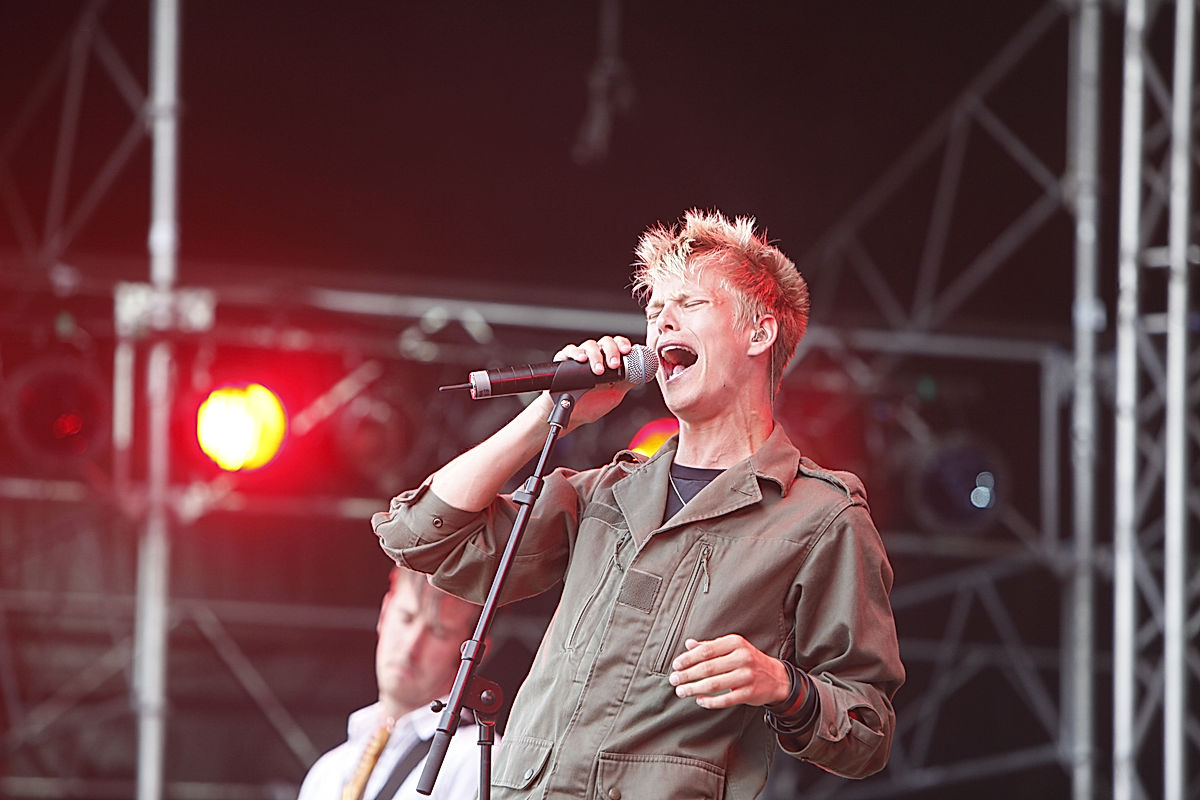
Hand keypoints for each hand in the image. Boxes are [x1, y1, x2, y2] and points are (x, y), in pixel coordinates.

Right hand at [552, 335, 636, 427]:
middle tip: (614, 365)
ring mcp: (580, 357)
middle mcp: (596, 355)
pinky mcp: (564, 361)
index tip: (628, 351)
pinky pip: (570, 351)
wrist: (573, 415)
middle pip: (605, 343)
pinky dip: (576, 353)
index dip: (623, 344)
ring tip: (598, 370)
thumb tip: (645, 373)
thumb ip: (628, 382)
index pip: (618, 345)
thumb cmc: (592, 403)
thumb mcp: (615, 393)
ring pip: (590, 346)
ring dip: (596, 356)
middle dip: (612, 351)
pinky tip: (582, 359)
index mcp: (609, 360)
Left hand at [668, 634, 791, 709]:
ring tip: (681, 691)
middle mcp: (742, 658)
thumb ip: (710, 646)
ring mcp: (747, 676)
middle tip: (674, 680)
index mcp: (735, 643)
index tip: (676, 665)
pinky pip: (725, 699)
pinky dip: (710, 701)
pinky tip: (699, 700)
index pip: (706, 650)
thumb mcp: (732, 647)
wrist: (775, 677)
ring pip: (714, 684)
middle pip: (708, 668)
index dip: (688, 658)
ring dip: (694, 689)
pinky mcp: (749, 693)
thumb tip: (688, 644)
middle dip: (687, 675)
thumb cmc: (748, 660)